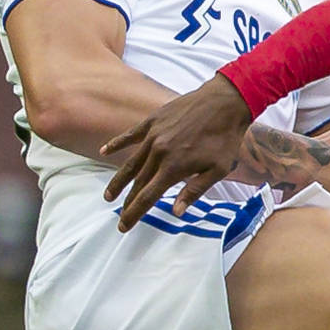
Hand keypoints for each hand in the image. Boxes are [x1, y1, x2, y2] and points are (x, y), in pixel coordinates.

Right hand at [102, 76, 252, 228]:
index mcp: (174, 168)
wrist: (225, 102)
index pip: (147, 196)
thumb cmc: (225, 139)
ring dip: (119, 181)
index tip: (123, 226)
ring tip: (109, 195)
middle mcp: (158, 152)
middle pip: (137, 183)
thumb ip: (195, 191)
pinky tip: (104, 151)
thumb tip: (176, 212)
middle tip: (119, 216)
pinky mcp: (152, 121)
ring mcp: (153, 135)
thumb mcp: (217, 170)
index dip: (134, 213)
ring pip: (130, 162)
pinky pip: (130, 135)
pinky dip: (117, 144)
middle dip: (127, 202)